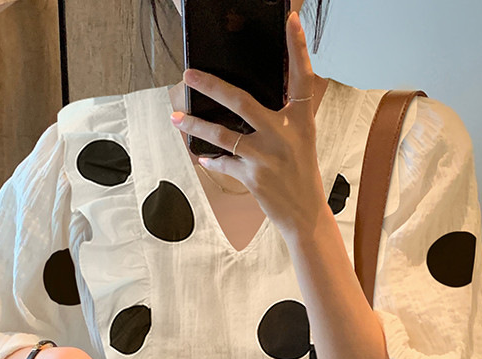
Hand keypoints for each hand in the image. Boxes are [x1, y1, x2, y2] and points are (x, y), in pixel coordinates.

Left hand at [170, 11, 325, 240]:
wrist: (305, 214)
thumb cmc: (302, 175)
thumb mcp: (301, 141)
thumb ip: (282, 119)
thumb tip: (247, 104)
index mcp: (301, 120)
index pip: (302, 77)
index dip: (298, 48)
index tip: (291, 21)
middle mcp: (283, 134)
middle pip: (241, 101)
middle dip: (211, 86)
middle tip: (189, 74)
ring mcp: (266, 156)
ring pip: (221, 134)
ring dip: (195, 126)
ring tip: (176, 118)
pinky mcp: (253, 177)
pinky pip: (224, 162)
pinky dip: (211, 159)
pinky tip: (202, 157)